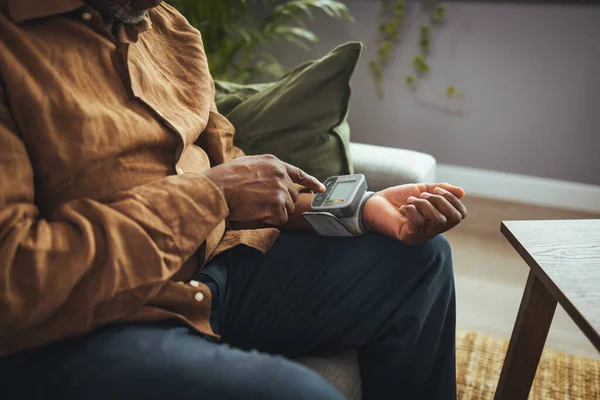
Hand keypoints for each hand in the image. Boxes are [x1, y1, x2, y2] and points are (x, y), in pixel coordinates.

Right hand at [202, 155, 325, 224]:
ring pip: (288, 208)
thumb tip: (272, 181)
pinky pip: (281, 218)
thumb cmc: (224, 179)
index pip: (298, 173)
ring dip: (274, 212)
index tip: (321, 190)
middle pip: (292, 195)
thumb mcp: (247, 164)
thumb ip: (265, 170)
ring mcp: (280, 188)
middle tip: (261, 204)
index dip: (311, 182)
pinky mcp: (277, 202)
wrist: (217, 189)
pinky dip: (271, 219)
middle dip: (280, 203)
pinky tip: (256, 212)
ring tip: (255, 206)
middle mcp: (280, 173)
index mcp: (274, 163)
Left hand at [363, 183, 466, 244]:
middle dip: (440, 201)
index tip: (436, 189)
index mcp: (438, 219)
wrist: (374, 202)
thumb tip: (462, 192)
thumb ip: (441, 190)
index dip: (452, 199)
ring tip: (411, 200)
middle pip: (453, 219)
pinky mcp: (408, 237)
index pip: (459, 215)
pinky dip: (412, 210)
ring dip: (425, 204)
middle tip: (423, 195)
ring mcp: (421, 235)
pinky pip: (419, 224)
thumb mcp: (422, 189)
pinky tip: (403, 208)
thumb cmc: (397, 198)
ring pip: (438, 221)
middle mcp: (432, 230)